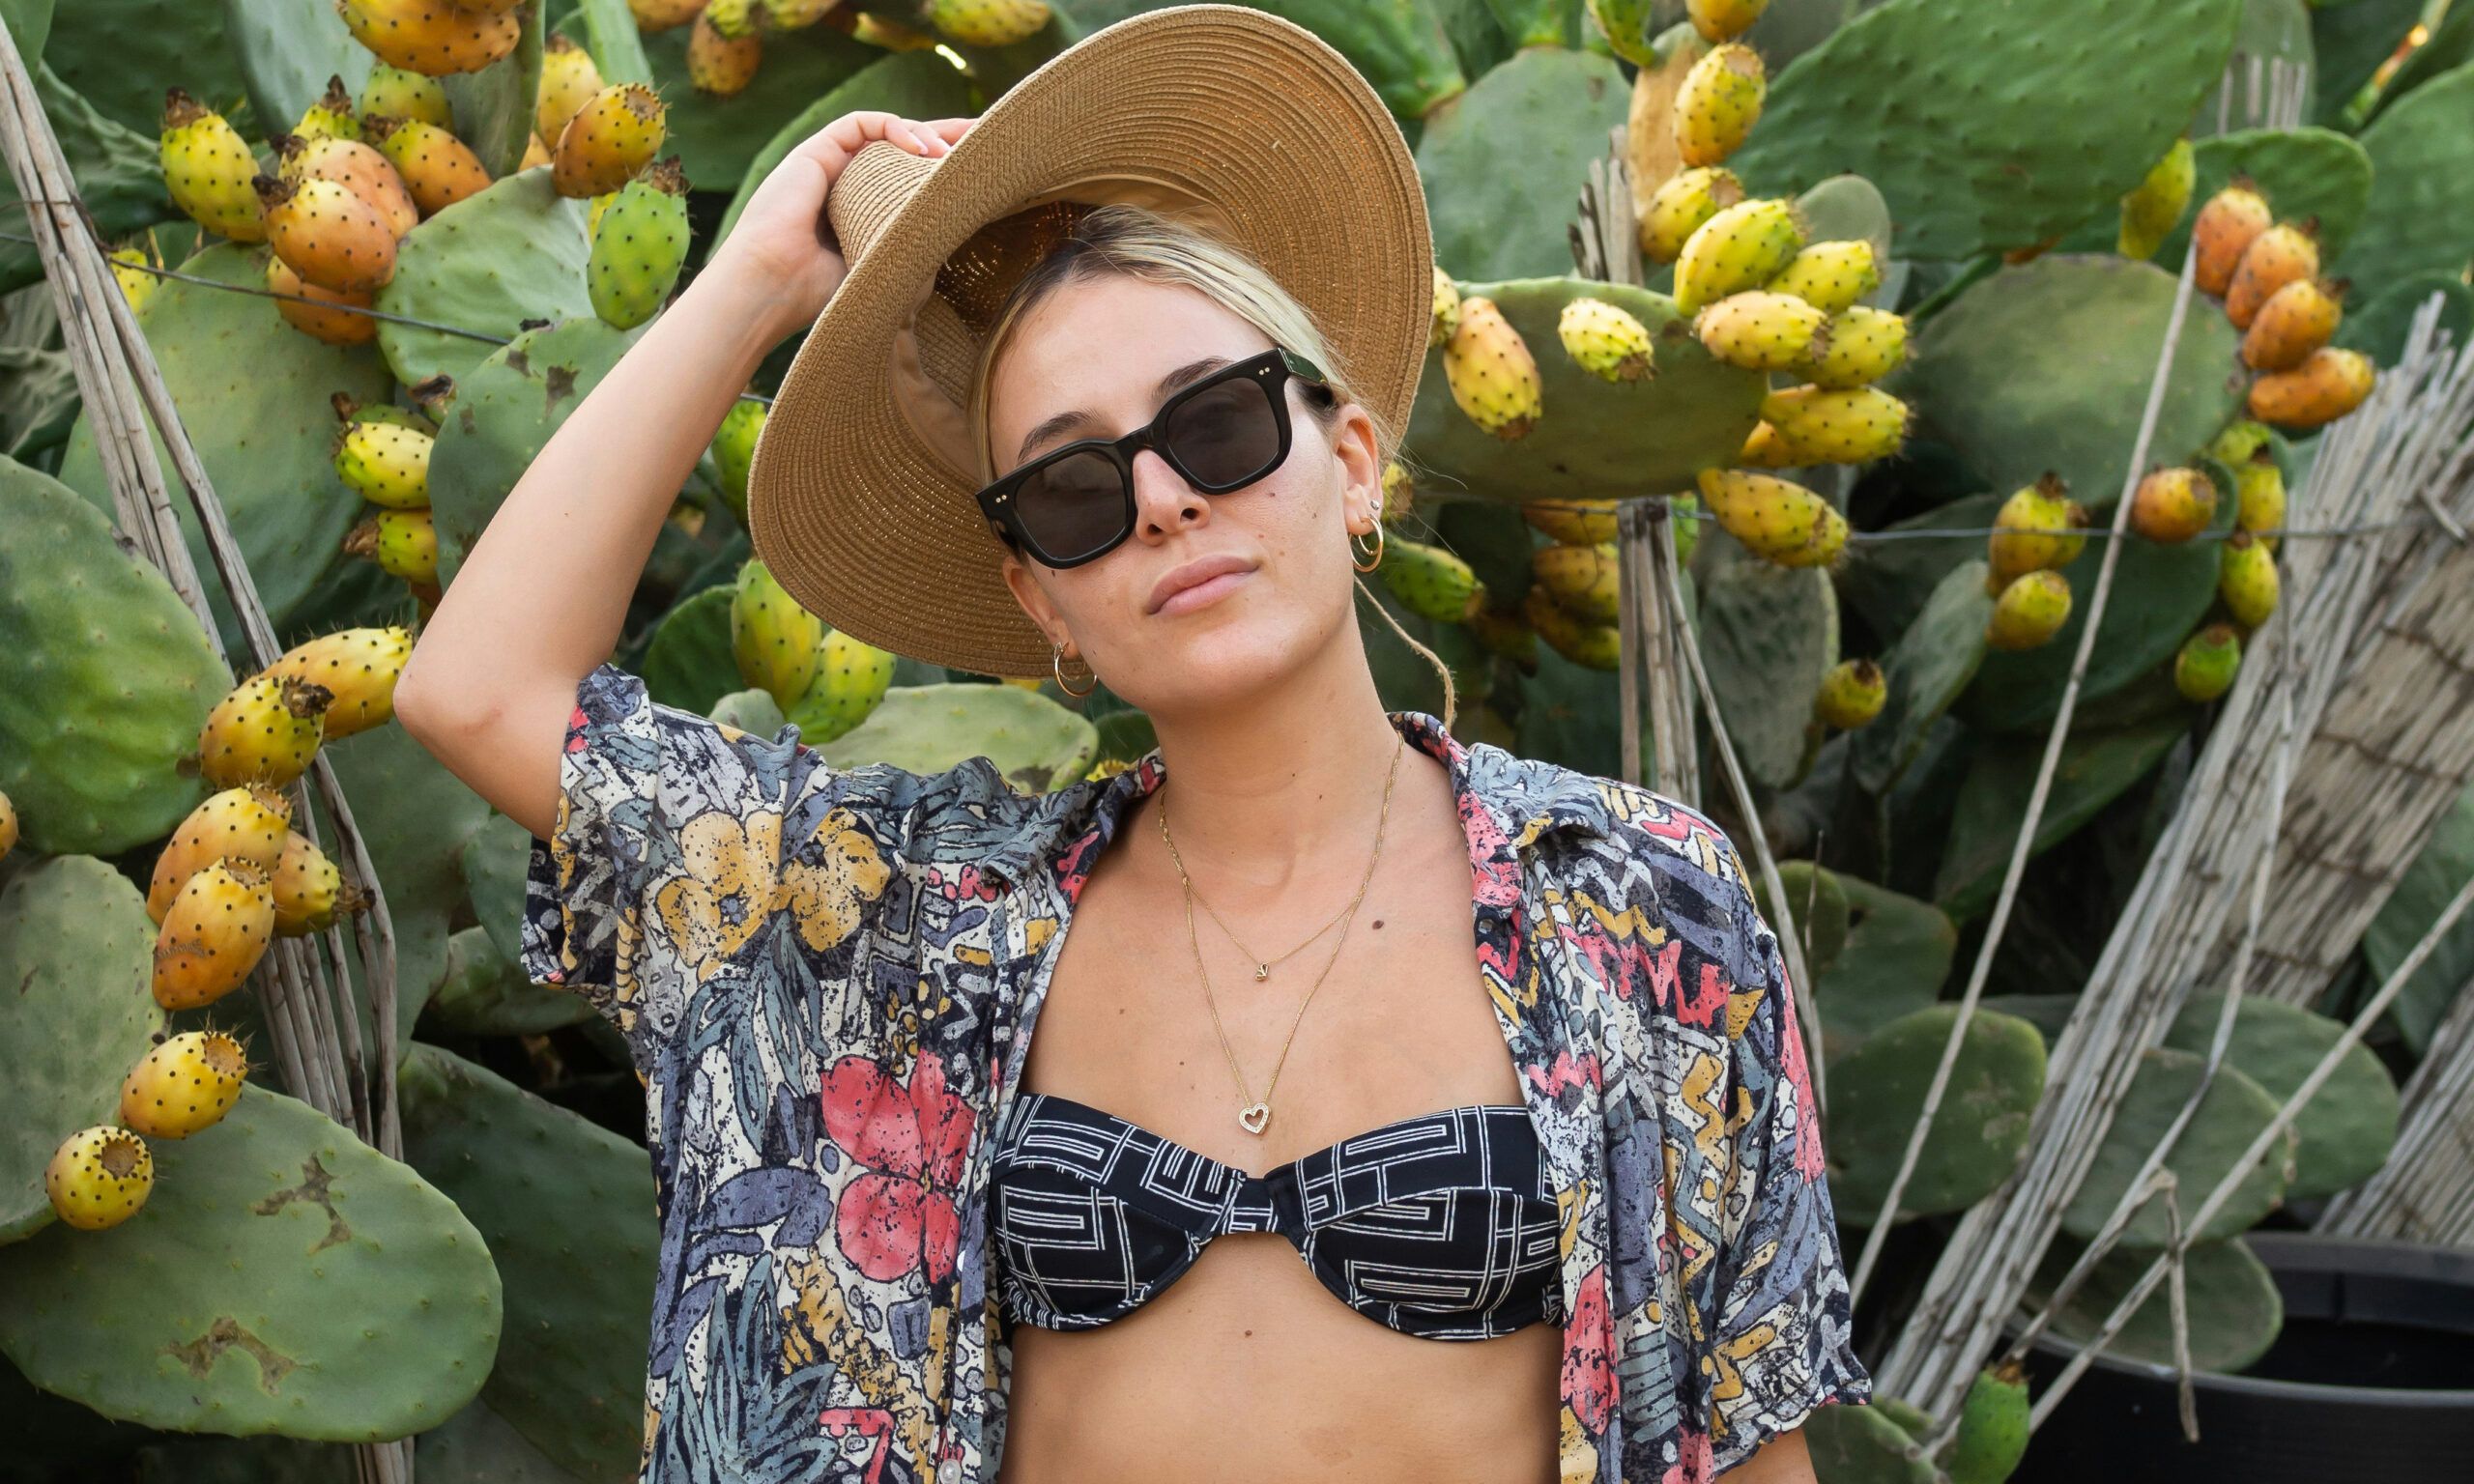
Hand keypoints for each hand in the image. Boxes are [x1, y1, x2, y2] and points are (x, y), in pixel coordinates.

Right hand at [708, 110, 974, 341]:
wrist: (770, 288)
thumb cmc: (819, 296)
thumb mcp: (882, 270)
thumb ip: (912, 251)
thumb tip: (957, 241)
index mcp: (861, 214)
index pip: (909, 181)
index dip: (943, 173)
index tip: (983, 174)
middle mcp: (846, 186)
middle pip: (902, 150)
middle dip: (945, 140)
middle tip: (985, 141)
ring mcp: (829, 166)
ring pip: (885, 132)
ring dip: (924, 133)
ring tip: (954, 153)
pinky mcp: (815, 151)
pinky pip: (860, 123)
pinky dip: (894, 127)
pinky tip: (919, 148)